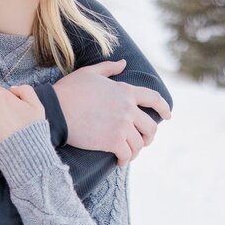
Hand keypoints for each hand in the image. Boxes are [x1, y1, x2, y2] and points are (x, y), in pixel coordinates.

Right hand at [53, 59, 171, 164]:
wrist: (55, 110)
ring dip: (135, 150)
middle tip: (143, 141)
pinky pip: (127, 154)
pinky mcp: (113, 142)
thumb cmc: (69, 91)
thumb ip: (109, 68)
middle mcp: (128, 108)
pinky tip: (119, 161)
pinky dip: (125, 160)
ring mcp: (122, 126)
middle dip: (149, 136)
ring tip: (128, 154)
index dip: (164, 108)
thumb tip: (123, 63)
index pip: (154, 99)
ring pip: (140, 143)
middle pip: (151, 126)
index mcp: (125, 91)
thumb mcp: (89, 73)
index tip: (169, 115)